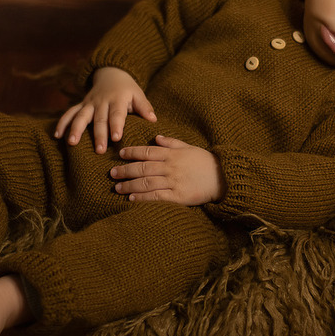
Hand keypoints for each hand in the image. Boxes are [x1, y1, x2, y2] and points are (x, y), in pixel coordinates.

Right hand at [54, 67, 156, 153]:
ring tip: (72, 143)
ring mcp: (89, 103)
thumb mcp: (138, 94)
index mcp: (117, 99)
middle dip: (98, 135)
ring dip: (75, 129)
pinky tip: (57, 136)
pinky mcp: (81, 105)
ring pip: (81, 116)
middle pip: (99, 119)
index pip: (117, 114)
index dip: (116, 125)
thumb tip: (153, 120)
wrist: (111, 73)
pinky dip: (62, 123)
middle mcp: (101, 101)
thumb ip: (145, 107)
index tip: (116, 138)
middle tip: (99, 150)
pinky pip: (69, 113)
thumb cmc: (128, 89)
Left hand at [110, 135, 225, 206]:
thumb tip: (157, 137)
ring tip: (117, 187)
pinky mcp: (178, 196)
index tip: (120, 154)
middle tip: (111, 173)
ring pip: (146, 183)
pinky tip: (131, 198)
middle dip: (125, 170)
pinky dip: (142, 197)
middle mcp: (170, 167)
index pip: (148, 151)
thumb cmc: (205, 162)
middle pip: (142, 168)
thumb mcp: (189, 148)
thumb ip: (172, 143)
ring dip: (129, 185)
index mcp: (172, 154)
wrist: (223, 178)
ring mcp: (173, 182)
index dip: (132, 152)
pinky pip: (156, 196)